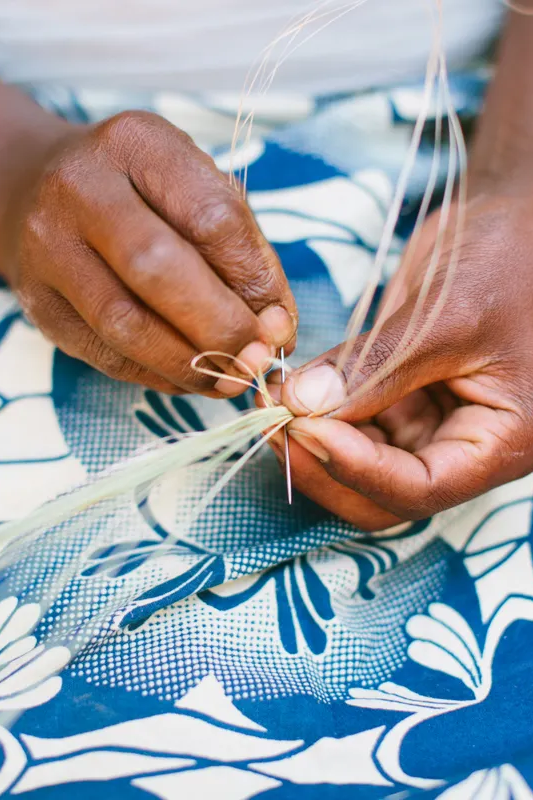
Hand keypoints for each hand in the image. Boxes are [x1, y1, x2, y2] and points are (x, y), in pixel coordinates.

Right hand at [3, 111, 295, 393]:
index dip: (255, 281)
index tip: (281, 321)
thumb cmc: (141, 193)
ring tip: (232, 378)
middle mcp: (81, 189)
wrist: (37, 189)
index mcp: (137, 144)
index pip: (210, 217)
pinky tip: (192, 376)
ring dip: (192, 365)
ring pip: (126, 324)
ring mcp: (49, 250)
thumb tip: (276, 330)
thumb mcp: (197, 191)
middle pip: (158, 269)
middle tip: (258, 358)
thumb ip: (243, 252)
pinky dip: (161, 376)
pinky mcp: (41, 306)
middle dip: (221, 327)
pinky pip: (106, 356)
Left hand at [268, 190, 532, 529]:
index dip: (358, 469)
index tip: (305, 427)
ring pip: (356, 467)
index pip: (421, 489)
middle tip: (273, 421)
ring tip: (269, 400)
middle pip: (382, 495)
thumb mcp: (448, 316)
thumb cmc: (510, 260)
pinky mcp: (397, 401)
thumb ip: (376, 367)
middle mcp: (462, 447)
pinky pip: (349, 426)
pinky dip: (314, 414)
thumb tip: (301, 405)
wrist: (511, 221)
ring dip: (308, 442)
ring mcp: (426, 426)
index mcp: (501, 442)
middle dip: (322, 465)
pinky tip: (285, 389)